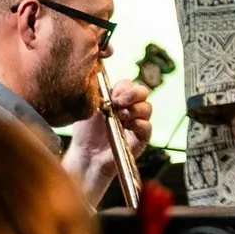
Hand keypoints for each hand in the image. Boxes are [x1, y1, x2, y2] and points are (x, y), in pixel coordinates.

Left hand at [64, 80, 152, 201]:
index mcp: (118, 98)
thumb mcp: (88, 108)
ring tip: (120, 117)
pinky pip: (147, 126)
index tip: (112, 96)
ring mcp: (138, 122)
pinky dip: (138, 124)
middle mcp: (131, 108)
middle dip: (133, 94)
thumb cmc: (86, 132)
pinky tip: (127, 126)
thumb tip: (100, 79)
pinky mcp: (142, 137)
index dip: (122, 88)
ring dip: (134, 109)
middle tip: (119, 102)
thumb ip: (97, 93)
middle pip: (143, 92)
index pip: (128, 85)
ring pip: (147, 107)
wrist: (87, 154)